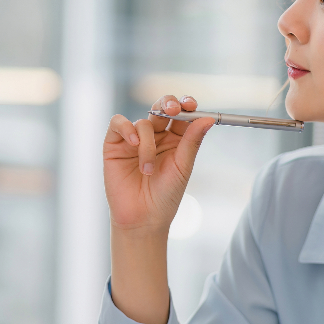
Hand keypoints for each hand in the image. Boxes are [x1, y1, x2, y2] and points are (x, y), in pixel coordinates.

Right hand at [103, 95, 213, 234]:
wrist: (142, 218)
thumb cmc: (165, 196)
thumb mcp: (183, 167)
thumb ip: (192, 141)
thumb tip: (209, 119)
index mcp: (175, 140)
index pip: (182, 114)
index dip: (186, 105)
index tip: (191, 105)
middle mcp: (155, 136)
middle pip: (162, 107)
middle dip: (168, 104)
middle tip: (173, 109)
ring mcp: (134, 139)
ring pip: (142, 123)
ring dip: (147, 145)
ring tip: (148, 169)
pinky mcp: (115, 144)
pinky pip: (118, 124)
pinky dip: (126, 129)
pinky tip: (133, 144)